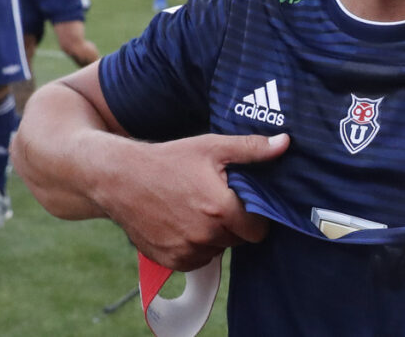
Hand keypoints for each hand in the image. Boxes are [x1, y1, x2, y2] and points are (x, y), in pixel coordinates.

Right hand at [99, 133, 289, 270]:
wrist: (119, 179)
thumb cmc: (169, 159)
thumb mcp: (212, 147)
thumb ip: (252, 149)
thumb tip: (285, 143)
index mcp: (220, 209)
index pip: (259, 229)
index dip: (255, 216)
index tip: (243, 203)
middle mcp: (204, 235)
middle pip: (239, 239)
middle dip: (234, 224)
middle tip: (216, 201)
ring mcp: (185, 251)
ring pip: (218, 250)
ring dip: (214, 236)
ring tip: (197, 209)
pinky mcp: (169, 261)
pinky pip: (196, 259)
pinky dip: (195, 246)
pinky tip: (183, 222)